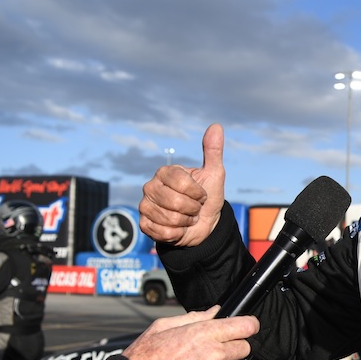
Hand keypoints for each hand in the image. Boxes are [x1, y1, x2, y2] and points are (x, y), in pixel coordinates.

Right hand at [122, 307, 257, 359]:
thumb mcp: (161, 327)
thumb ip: (193, 318)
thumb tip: (215, 312)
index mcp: (202, 334)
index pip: (245, 326)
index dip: (249, 324)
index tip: (248, 326)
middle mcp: (212, 356)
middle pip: (244, 348)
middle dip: (234, 345)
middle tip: (213, 348)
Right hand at [139, 124, 226, 246]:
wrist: (204, 224)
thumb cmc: (208, 197)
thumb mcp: (215, 174)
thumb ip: (213, 151)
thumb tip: (216, 126)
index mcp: (165, 172)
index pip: (183, 184)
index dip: (198, 194)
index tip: (201, 194)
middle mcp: (151, 186)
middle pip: (176, 202)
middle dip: (193, 209)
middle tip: (194, 208)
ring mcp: (145, 205)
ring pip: (170, 219)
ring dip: (186, 222)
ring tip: (186, 217)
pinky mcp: (144, 224)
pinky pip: (163, 231)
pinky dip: (176, 233)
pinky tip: (177, 228)